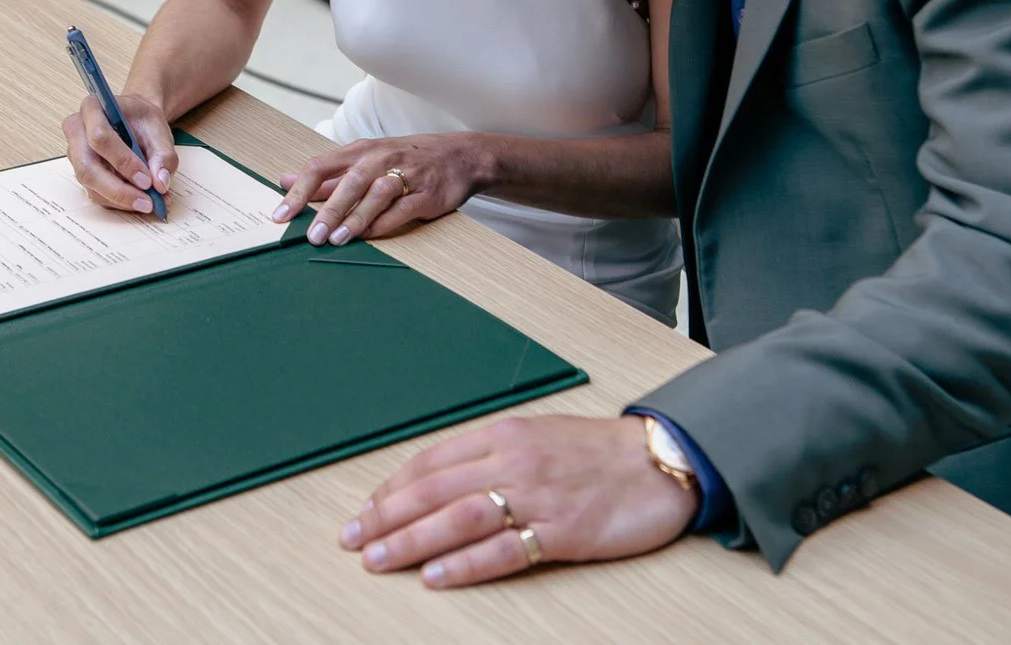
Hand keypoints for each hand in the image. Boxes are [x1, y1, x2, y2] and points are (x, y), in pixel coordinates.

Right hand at [61, 93, 176, 213]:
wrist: (136, 121)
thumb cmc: (142, 121)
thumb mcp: (159, 130)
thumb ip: (163, 155)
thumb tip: (160, 182)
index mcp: (92, 108)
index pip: (99, 137)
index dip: (122, 161)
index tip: (147, 180)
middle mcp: (77, 131)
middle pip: (87, 167)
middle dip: (118, 189)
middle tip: (147, 201)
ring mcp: (75, 154)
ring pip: (90, 184)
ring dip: (120, 199)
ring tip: (148, 203)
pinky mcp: (81, 172)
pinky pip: (95, 193)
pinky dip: (118, 201)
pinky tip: (139, 201)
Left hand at [276, 133, 484, 245]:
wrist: (459, 156)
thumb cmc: (404, 158)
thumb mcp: (365, 160)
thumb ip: (327, 176)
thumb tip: (285, 180)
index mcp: (360, 150)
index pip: (321, 166)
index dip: (298, 191)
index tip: (280, 214)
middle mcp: (381, 158)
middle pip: (349, 181)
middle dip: (328, 209)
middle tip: (312, 235)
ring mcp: (405, 174)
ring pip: (376, 194)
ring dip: (355, 218)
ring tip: (337, 239)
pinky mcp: (426, 193)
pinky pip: (402, 209)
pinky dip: (384, 223)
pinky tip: (369, 236)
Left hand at [341, 416, 696, 587]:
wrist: (658, 460)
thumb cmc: (596, 451)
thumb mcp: (536, 437)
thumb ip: (490, 455)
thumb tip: (439, 479)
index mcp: (502, 435)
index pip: (431, 462)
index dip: (392, 488)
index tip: (364, 511)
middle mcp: (513, 462)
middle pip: (434, 491)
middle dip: (386, 517)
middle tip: (352, 540)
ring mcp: (537, 497)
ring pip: (458, 519)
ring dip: (411, 541)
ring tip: (378, 560)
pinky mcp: (563, 530)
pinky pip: (503, 550)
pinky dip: (464, 564)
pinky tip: (436, 576)